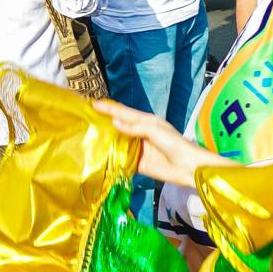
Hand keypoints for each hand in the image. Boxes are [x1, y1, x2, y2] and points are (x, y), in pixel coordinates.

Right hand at [93, 99, 224, 185]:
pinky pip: (121, 160)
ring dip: (105, 141)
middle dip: (103, 122)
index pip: (123, 112)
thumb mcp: (155, 131)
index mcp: (145, 121)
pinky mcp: (138, 164)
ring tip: (86, 137)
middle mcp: (139, 134)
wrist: (188, 167)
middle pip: (118, 126)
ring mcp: (138, 149)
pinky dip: (111, 159)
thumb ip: (135, 127)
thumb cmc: (175, 144)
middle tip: (84, 119)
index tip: (92, 103)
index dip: (108, 108)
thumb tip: (114, 122)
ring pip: (118, 143)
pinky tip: (98, 158)